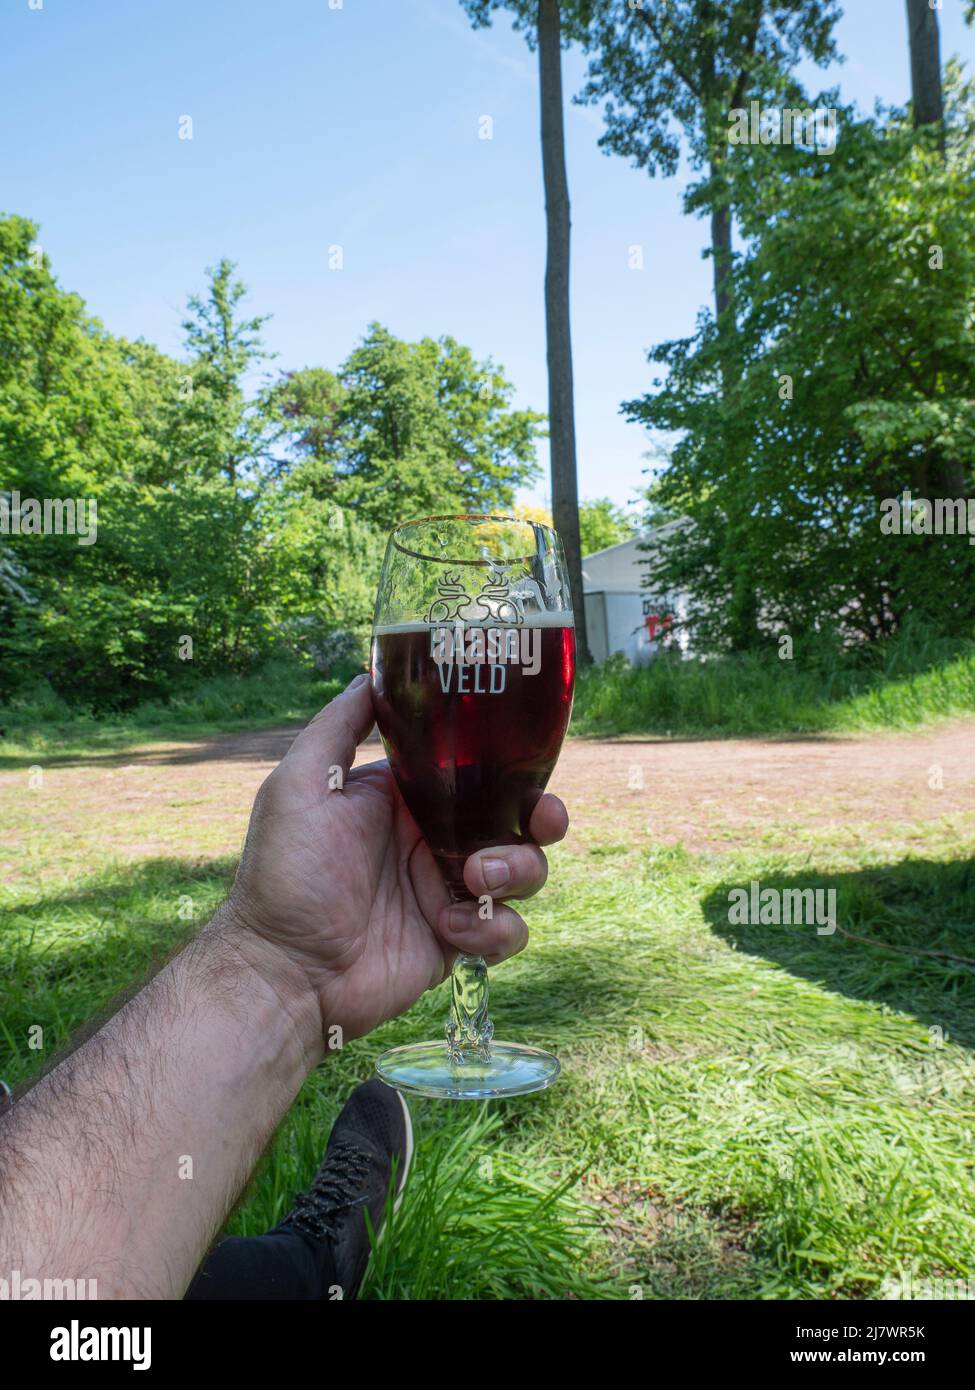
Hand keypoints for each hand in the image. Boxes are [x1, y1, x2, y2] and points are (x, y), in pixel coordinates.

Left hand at [224, 675, 568, 1041]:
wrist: (284, 970)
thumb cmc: (284, 874)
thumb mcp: (299, 784)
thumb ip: (337, 727)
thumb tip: (369, 673)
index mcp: (405, 800)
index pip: (476, 772)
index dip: (511, 765)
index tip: (528, 762)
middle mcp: (433, 841)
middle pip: (515, 820)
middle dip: (541, 817)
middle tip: (540, 820)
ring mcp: (447, 893)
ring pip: (524, 872)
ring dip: (517, 870)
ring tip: (475, 879)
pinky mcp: (456, 942)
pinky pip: (507, 931)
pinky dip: (491, 929)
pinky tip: (447, 929)